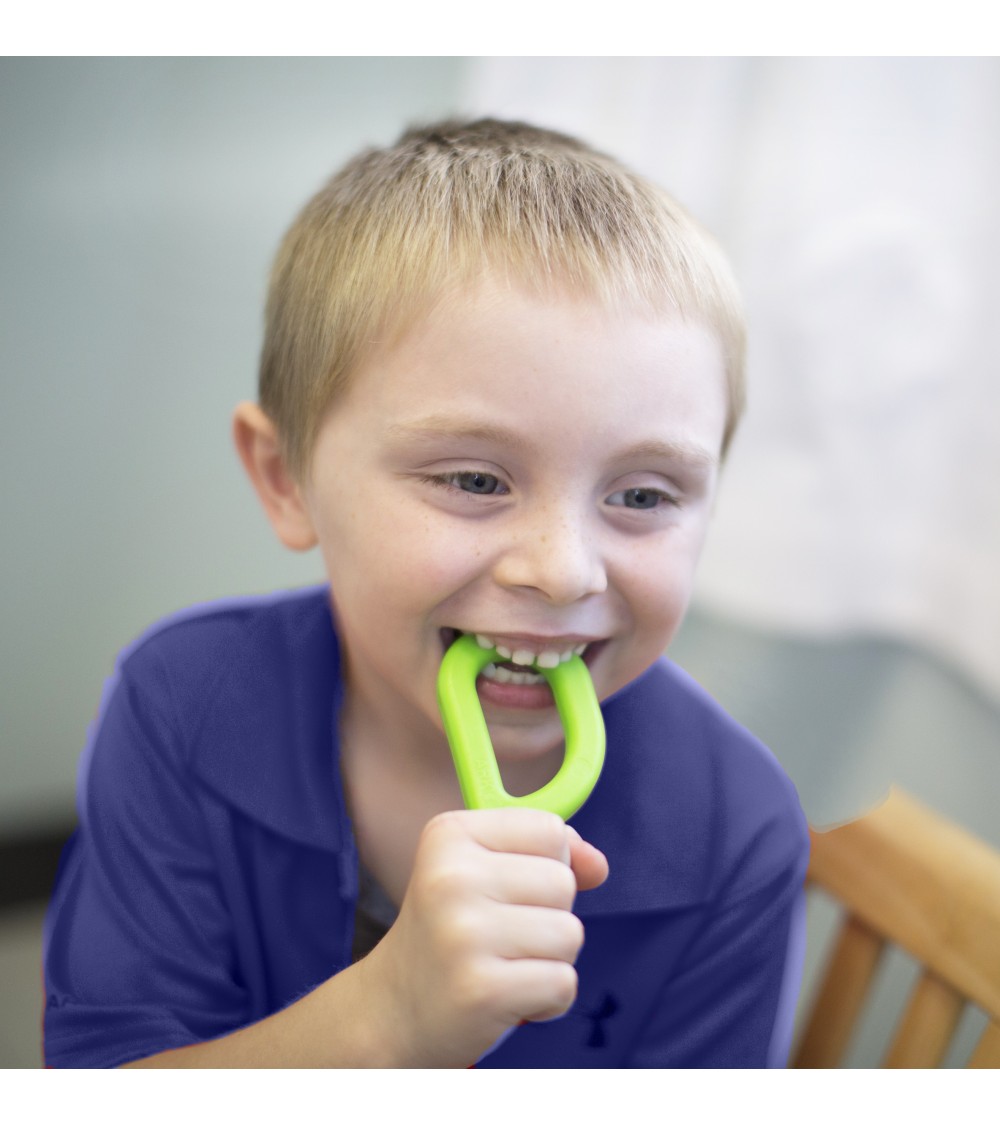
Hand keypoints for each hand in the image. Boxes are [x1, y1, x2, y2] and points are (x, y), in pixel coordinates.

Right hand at [361, 808, 608, 1066]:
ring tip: (504, 965)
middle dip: (549, 915)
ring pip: (570, 934)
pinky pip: (562, 982)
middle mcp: (452, 877)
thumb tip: (598, 865)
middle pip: (563, 882)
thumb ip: (548, 854)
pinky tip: (507, 998)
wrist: (394, 1011)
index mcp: (450, 834)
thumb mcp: (485, 872)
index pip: (550, 829)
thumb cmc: (451, 933)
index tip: (507, 889)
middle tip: (500, 936)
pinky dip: (548, 998)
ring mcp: (464, 934)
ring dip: (550, 959)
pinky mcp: (482, 990)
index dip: (547, 863)